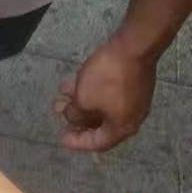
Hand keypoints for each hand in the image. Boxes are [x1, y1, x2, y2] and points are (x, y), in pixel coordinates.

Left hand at [54, 36, 157, 151]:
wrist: (133, 49)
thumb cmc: (108, 78)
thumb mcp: (84, 98)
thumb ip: (75, 114)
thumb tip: (72, 118)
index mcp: (121, 128)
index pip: (98, 143)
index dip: (78, 142)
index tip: (61, 138)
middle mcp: (130, 119)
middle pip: (99, 126)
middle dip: (76, 119)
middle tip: (59, 113)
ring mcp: (132, 101)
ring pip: (101, 107)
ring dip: (80, 103)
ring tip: (61, 95)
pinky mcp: (130, 85)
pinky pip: (106, 95)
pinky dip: (90, 93)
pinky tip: (73, 83)